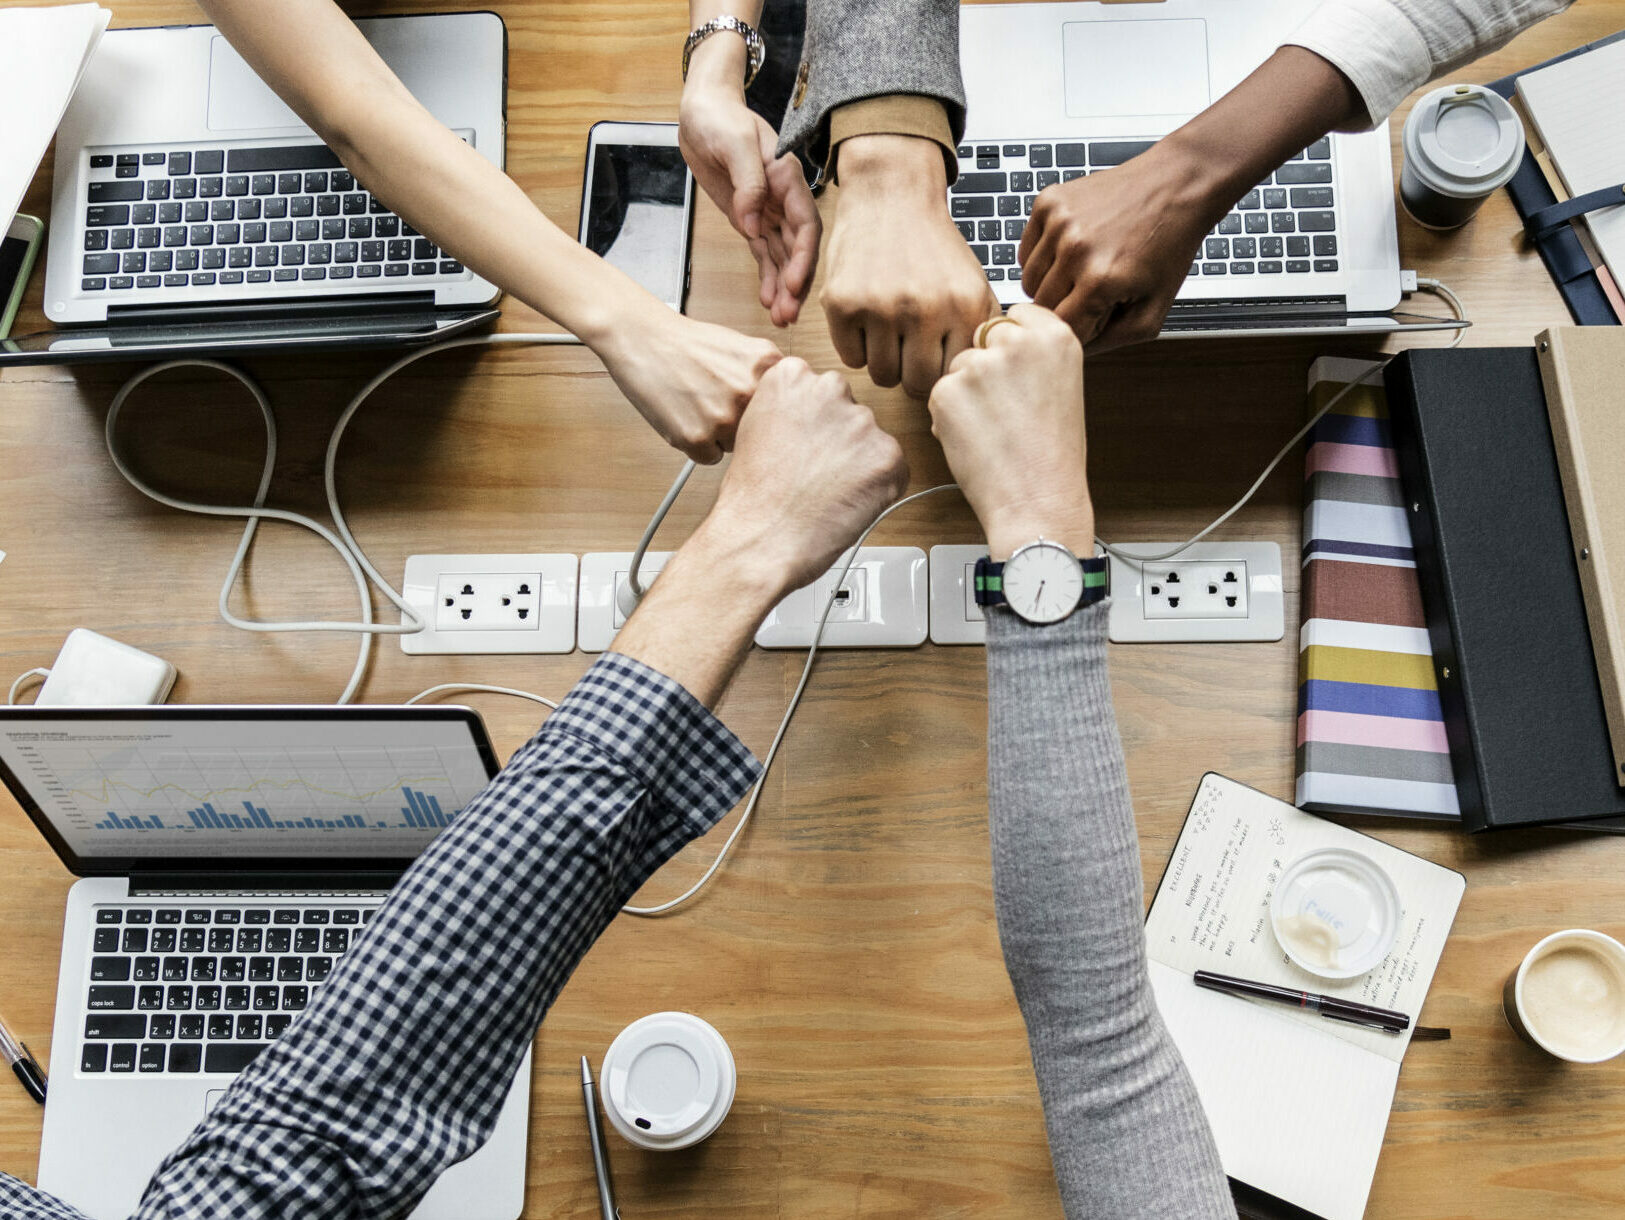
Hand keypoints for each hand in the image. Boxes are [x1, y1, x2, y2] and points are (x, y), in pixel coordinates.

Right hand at [596, 308, 781, 463]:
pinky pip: (710, 458)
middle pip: (762, 431)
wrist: (644, 339)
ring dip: (720, 436)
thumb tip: (792, 411)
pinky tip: (685, 417)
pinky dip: (697, 445)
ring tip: (697, 405)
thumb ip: (770, 378)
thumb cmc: (689, 344)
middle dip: (743, 423)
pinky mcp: (697, 438)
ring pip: (736, 447)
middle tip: (717, 402)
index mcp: (768, 367)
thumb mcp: (744, 348)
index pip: (785, 410)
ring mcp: (724, 418)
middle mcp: (750, 392)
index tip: (754, 409)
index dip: (766, 412)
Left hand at [680, 39, 820, 325]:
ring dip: (783, 288)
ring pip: (782, 256)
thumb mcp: (734, 143)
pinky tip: (769, 302)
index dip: (803, 256)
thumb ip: (748, 182)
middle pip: (798, 247)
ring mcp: (768, 211)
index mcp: (787, 178)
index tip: (793, 283)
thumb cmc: (720, 118)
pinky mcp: (750, 219)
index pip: (805, 223)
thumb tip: (752, 222)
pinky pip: (763, 254)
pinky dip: (767, 277)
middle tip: (789, 314)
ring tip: (781, 319)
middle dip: (796, 282)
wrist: (702, 111)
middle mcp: (783, 198)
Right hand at [704, 357, 909, 592]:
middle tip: (815, 473)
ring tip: (826, 493)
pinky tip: (844, 503)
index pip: (820, 390)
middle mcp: (829, 388)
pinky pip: (893, 469)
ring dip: (859, 464)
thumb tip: (816, 418)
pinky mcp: (888, 455)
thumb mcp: (755, 429)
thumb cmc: (752, 497)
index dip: (813, 424)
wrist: (760, 538)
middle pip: (848, 411)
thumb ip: (789, 410)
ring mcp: (862, 421)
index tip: (801, 444)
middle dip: (839, 440)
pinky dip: (877, 489)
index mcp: (791, 376)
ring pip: (871, 441)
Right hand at [822, 134, 997, 397]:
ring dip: (884, 362)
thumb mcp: (973, 282)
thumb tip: (980, 379)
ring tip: (888, 334)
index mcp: (964, 306)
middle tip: (909, 353)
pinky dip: (857, 347)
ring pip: (881, 376)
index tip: (935, 362)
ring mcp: (880, 308)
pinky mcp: (842, 304)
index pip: (953, 376)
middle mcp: (924, 309)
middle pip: (916, 384)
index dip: (943, 374)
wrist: (892, 195)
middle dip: (912, 374)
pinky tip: (866, 321)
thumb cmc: (933, 246)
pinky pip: (850, 358)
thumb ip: (981, 331)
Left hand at [927, 305, 1093, 558]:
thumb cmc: (1052, 456)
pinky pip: (939, 394)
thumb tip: (997, 342)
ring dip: (965, 394)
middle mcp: (1018, 341)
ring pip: (958, 367)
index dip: (1010, 347)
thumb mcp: (1061, 387)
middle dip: (985, 368)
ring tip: (994, 431)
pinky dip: (948, 417)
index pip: (1015, 316)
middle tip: (1005, 410)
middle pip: (982, 338)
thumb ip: (1033, 356)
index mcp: (1055, 335)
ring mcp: (980, 365)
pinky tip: (976, 441)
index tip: (1016, 371)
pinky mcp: (947, 391)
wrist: (1038, 500)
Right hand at [1018, 142, 1229, 351]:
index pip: (1061, 330)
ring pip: (1028, 280)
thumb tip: (1074, 352)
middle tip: (1093, 292)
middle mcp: (1074, 249)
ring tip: (1083, 269)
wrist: (1176, 184)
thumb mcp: (1154, 311)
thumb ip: (1111, 342)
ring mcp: (1058, 222)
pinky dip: (1043, 256)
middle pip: (1040, 307)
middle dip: (1064, 307)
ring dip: (1051, 283)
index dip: (1080, 329)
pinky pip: (1026, 250)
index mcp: (1100, 281)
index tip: (1097, 317)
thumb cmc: (1168, 245)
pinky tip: (1072, 249)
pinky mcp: (1049, 202)